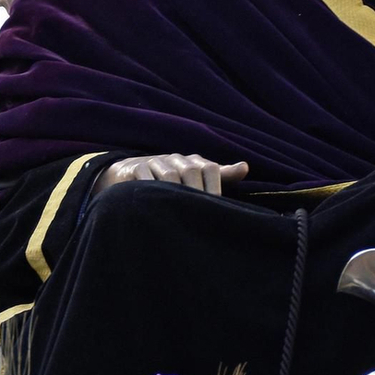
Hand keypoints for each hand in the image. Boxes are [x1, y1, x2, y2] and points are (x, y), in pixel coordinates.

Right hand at [96, 154, 248, 197]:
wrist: (129, 172)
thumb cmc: (171, 181)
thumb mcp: (197, 177)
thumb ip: (221, 175)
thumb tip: (245, 167)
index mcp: (193, 161)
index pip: (210, 168)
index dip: (214, 188)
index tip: (214, 208)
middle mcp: (176, 159)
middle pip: (191, 170)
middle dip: (196, 193)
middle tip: (199, 216)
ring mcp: (155, 162)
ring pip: (169, 174)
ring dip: (175, 191)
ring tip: (180, 212)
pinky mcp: (135, 168)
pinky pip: (145, 176)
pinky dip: (151, 188)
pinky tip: (156, 205)